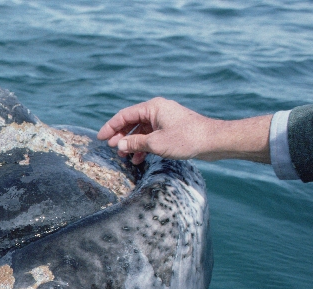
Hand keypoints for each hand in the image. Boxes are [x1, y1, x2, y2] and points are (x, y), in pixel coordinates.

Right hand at [97, 98, 271, 164]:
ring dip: (132, 143)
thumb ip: (134, 143)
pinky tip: (140, 158)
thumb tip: (118, 144)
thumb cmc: (186, 139)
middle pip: (132, 122)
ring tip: (125, 156)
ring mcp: (165, 119)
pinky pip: (152, 135)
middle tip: (111, 149)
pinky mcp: (172, 128)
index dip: (110, 127)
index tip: (100, 138)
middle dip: (121, 136)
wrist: (213, 141)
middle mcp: (158, 110)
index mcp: (153, 107)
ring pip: (142, 130)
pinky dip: (144, 145)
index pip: (124, 115)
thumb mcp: (156, 143)